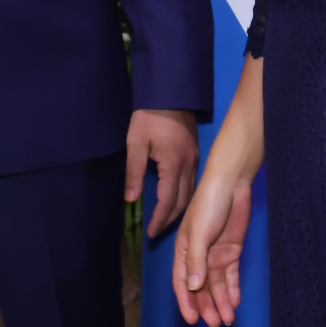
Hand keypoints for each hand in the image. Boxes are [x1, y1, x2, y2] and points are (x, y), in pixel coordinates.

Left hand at [124, 109, 198, 237]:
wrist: (170, 93)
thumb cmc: (149, 116)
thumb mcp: (135, 142)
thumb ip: (133, 172)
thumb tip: (130, 199)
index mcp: (173, 163)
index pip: (168, 200)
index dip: (160, 219)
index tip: (150, 233)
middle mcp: (188, 164)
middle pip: (183, 201)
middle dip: (170, 219)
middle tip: (157, 231)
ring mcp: (194, 159)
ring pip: (190, 193)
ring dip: (179, 209)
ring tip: (165, 220)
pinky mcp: (195, 153)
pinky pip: (192, 182)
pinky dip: (184, 196)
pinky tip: (176, 200)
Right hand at [172, 175, 251, 326]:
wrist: (232, 184)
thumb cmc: (208, 204)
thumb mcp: (199, 233)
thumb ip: (195, 261)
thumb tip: (192, 288)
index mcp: (183, 251)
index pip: (181, 283)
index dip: (186, 302)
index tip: (193, 320)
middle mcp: (198, 256)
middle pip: (201, 288)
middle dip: (207, 306)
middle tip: (215, 324)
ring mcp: (216, 254)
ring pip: (217, 285)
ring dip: (221, 302)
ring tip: (227, 319)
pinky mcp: (232, 250)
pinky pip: (231, 275)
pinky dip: (233, 289)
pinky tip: (235, 302)